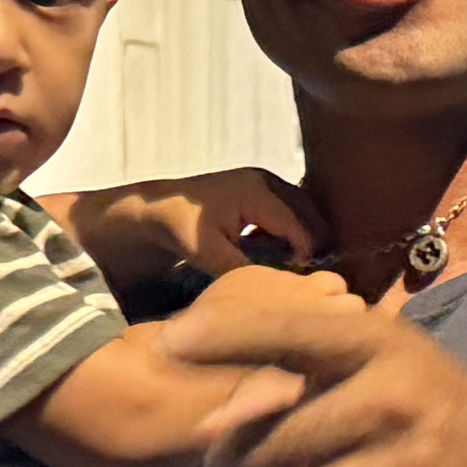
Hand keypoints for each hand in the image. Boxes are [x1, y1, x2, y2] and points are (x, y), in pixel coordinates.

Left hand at [44, 166, 324, 290]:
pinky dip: (290, 231)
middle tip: (303, 276)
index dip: (306, 256)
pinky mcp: (259, 187)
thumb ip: (244, 269)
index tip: (301, 280)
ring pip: (302, 212)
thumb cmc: (179, 229)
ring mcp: (264, 180)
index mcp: (258, 192)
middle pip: (309, 215)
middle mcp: (266, 180)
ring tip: (292, 267)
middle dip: (310, 245)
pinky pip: (289, 210)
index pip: (300, 227)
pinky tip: (278, 253)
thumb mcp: (209, 254)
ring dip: (301, 238)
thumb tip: (277, 287)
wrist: (155, 209)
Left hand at [163, 281, 466, 466]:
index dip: (220, 338)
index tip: (166, 342)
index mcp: (382, 349)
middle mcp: (394, 397)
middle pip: (264, 446)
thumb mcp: (397, 375)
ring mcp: (410, 464)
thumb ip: (316, 381)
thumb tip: (213, 419)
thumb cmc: (448, 429)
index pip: (285, 333)